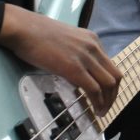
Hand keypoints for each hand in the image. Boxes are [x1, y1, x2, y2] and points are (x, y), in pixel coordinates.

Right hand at [0, 4, 121, 114]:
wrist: (24, 28)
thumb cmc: (36, 34)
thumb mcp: (65, 41)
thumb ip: (76, 55)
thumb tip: (77, 74)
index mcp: (92, 39)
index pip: (110, 65)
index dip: (110, 84)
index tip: (105, 95)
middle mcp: (93, 46)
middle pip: (115, 75)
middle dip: (113, 95)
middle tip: (106, 107)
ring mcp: (85, 57)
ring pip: (108, 84)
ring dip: (107, 101)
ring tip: (101, 112)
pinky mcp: (74, 68)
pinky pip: (94, 89)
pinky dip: (97, 102)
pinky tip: (94, 110)